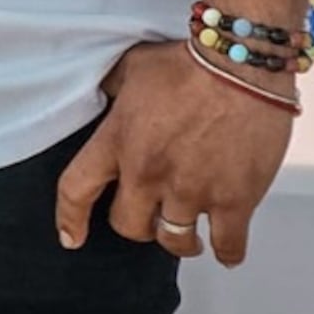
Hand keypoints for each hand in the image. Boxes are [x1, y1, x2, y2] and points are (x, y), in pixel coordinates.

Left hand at [53, 41, 293, 266]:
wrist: (244, 63)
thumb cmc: (191, 60)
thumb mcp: (135, 65)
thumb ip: (115, 87)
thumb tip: (105, 92)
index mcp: (117, 142)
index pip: (76, 191)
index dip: (70, 219)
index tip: (71, 237)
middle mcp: (148, 173)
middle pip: (128, 225)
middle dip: (138, 224)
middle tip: (151, 218)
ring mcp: (192, 190)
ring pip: (174, 240)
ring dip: (180, 241)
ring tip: (189, 239)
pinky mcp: (235, 199)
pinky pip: (227, 244)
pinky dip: (227, 252)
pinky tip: (226, 250)